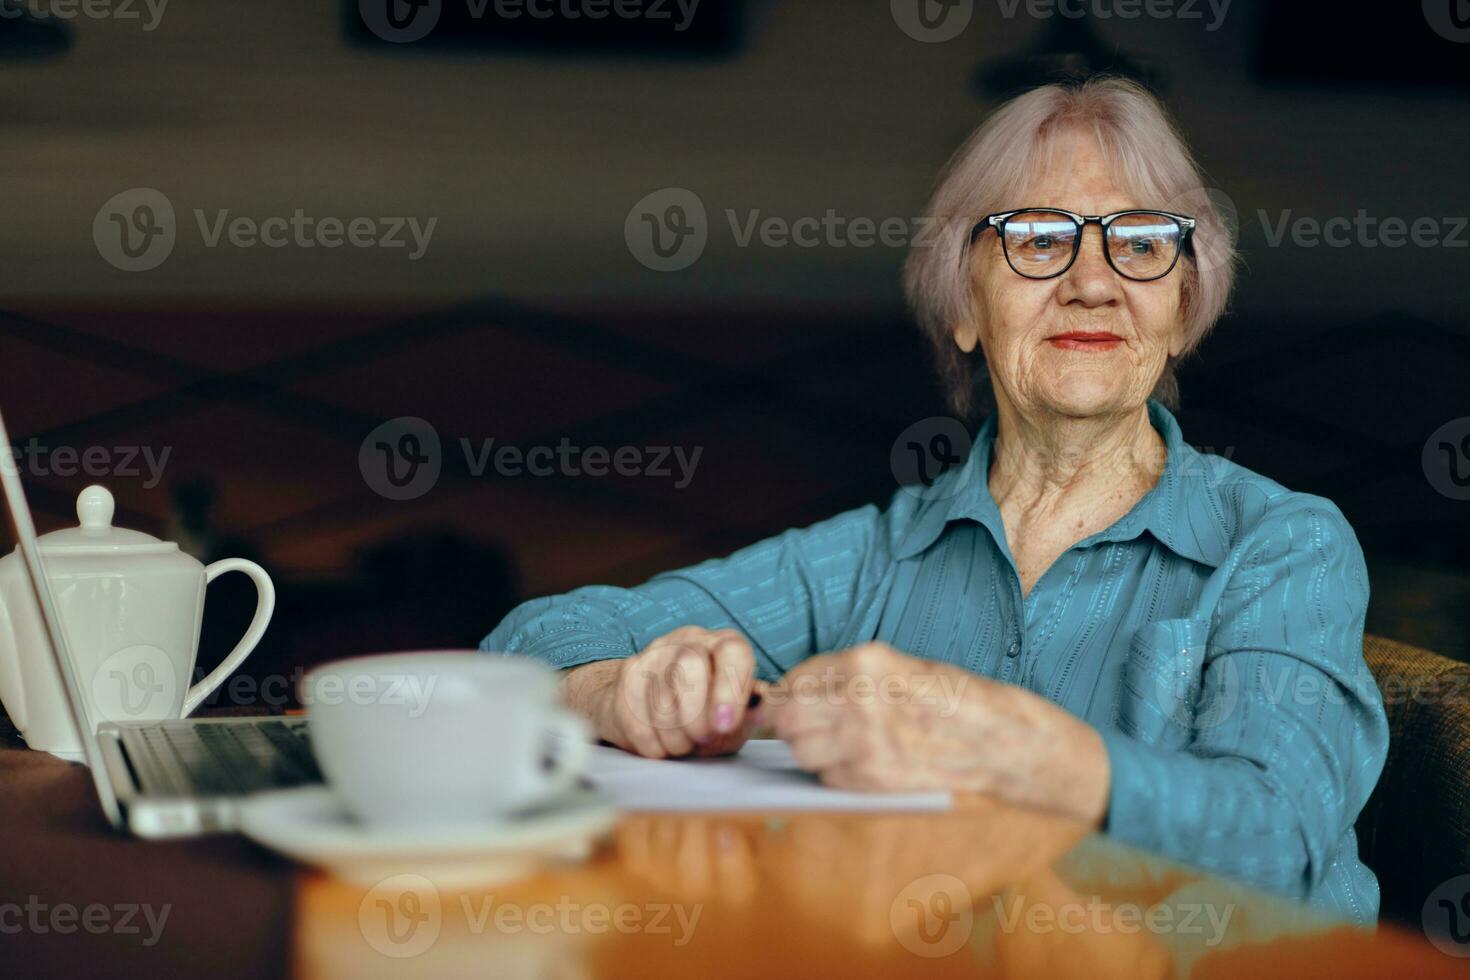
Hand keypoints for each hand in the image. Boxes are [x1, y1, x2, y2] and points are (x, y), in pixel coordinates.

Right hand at [565, 626, 762, 758]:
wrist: (653, 712)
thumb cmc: (704, 717)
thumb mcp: (734, 719)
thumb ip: (747, 717)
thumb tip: (756, 714)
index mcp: (724, 645)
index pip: (732, 652)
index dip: (729, 690)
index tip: (724, 724)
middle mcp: (689, 640)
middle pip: (689, 665)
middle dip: (695, 713)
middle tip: (701, 740)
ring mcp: (655, 652)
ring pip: (660, 693)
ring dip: (674, 734)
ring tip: (682, 746)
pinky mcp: (628, 672)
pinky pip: (634, 711)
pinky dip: (650, 740)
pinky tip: (659, 745)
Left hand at [766, 642, 1109, 823]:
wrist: (1003, 742)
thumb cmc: (958, 699)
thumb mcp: (903, 666)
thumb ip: (853, 675)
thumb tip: (805, 687)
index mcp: (867, 664)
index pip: (798, 679)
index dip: (790, 691)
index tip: (793, 697)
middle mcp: (860, 701)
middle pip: (788, 717)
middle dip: (791, 720)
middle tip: (808, 723)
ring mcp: (866, 744)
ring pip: (801, 751)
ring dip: (810, 749)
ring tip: (836, 744)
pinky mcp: (876, 780)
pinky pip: (828, 778)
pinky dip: (834, 773)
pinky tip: (859, 762)